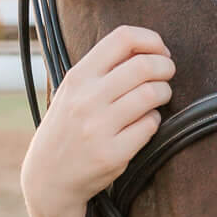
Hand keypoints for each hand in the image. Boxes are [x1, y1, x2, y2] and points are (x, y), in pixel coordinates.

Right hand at [20, 24, 175, 216]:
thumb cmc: (67, 128)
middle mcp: (87, 99)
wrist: (48, 178)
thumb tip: (149, 49)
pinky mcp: (113, 154)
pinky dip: (154, 120)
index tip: (159, 51)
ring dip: (164, 92)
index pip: (123, 38)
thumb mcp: (72, 91)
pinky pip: (150, 125)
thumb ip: (103, 70)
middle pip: (144, 65)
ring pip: (152, 94)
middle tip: (167, 74)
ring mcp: (99, 127)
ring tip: (159, 97)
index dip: (151, 40)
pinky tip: (145, 123)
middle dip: (165, 67)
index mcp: (78, 77)